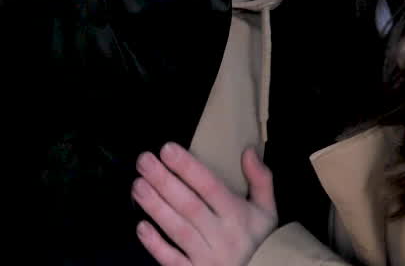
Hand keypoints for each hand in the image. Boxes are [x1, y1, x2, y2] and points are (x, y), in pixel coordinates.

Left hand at [131, 143, 277, 265]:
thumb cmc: (260, 240)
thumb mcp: (267, 211)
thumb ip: (260, 179)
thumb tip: (248, 151)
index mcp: (238, 215)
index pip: (210, 186)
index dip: (187, 167)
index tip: (167, 149)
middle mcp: (222, 236)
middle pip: (189, 205)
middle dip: (164, 181)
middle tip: (144, 161)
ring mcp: (207, 257)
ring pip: (178, 230)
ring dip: (155, 207)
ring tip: (137, 186)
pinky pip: (172, 261)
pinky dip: (156, 245)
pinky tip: (141, 227)